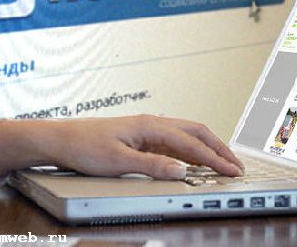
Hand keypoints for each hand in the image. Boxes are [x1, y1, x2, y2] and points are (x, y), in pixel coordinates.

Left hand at [0, 115, 243, 179]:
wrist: (61, 140)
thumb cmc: (84, 146)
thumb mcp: (118, 161)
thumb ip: (153, 165)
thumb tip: (183, 171)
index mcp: (149, 126)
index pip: (191, 142)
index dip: (214, 158)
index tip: (231, 170)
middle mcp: (152, 124)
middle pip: (196, 132)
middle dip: (218, 148)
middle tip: (235, 166)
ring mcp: (148, 130)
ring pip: (187, 135)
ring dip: (206, 149)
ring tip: (222, 164)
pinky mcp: (142, 137)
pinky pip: (174, 142)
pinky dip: (191, 151)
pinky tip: (194, 162)